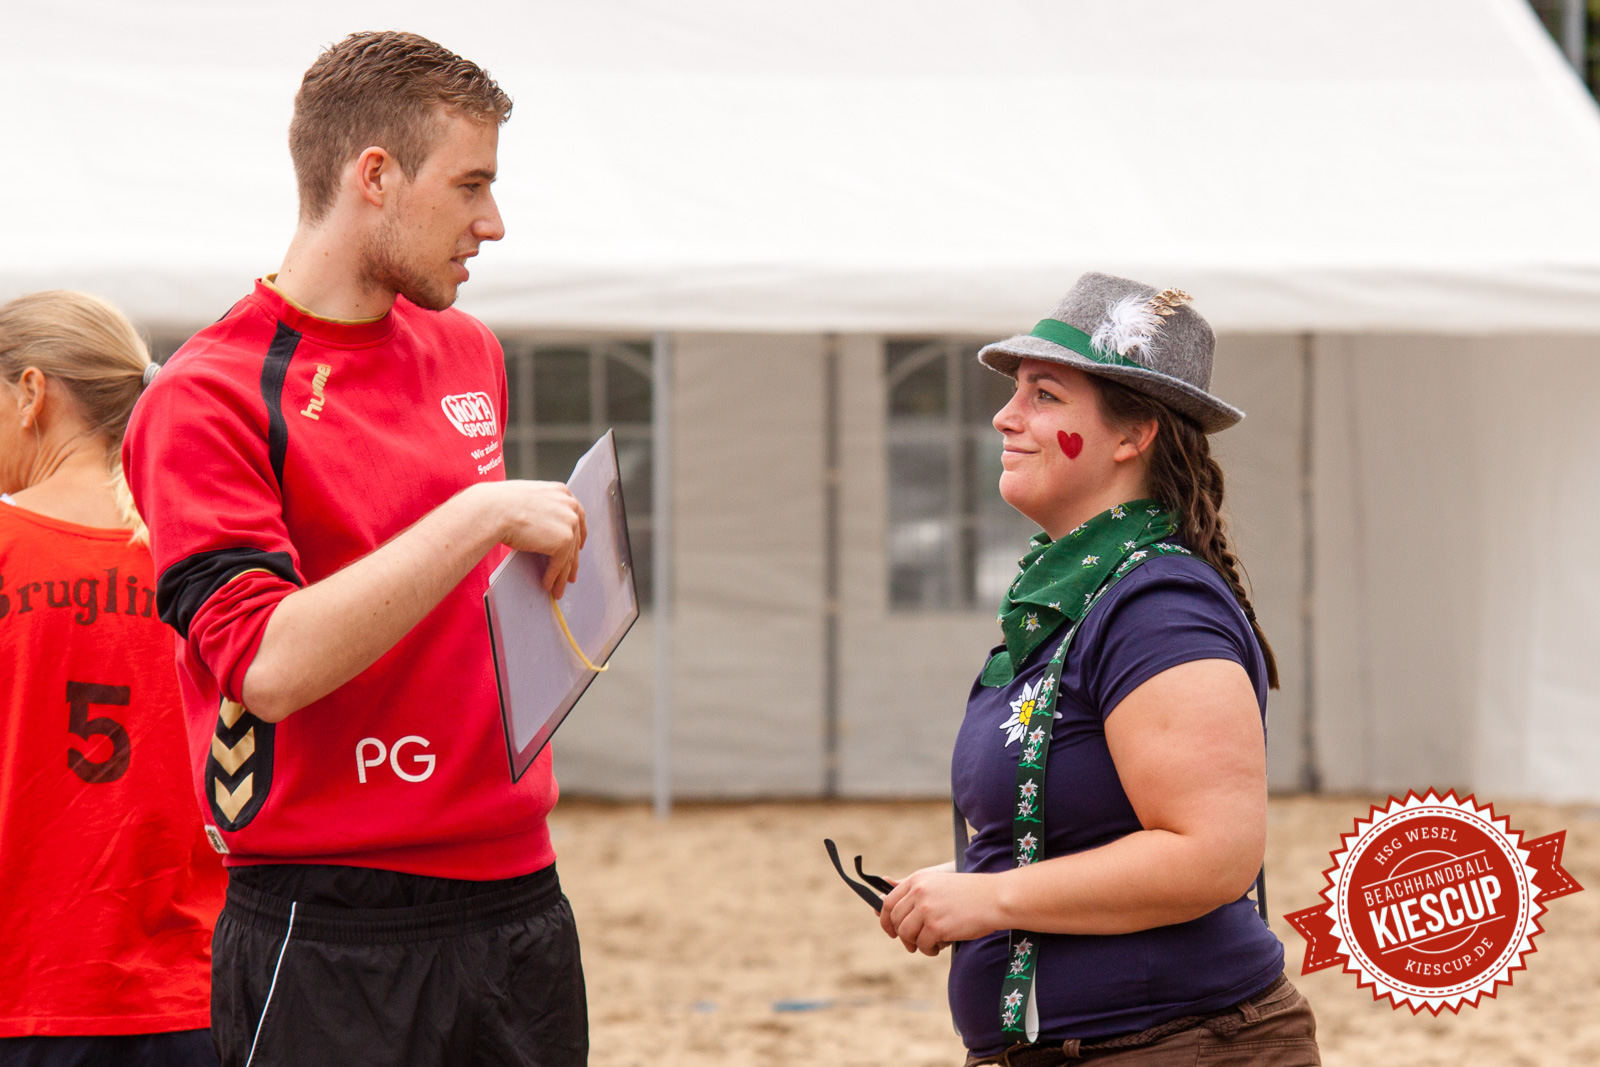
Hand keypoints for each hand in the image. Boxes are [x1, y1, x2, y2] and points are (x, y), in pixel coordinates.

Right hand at [479, 481, 586, 597]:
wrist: (493, 510)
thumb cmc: (500, 504)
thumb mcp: (529, 499)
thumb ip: (543, 509)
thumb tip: (545, 526)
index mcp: (561, 492)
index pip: (576, 516)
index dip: (578, 535)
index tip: (578, 547)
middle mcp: (570, 505)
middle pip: (575, 538)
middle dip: (573, 559)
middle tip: (570, 574)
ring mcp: (569, 523)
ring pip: (568, 555)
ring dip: (563, 574)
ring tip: (558, 587)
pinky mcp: (564, 541)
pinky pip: (560, 564)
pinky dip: (553, 577)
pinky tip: (548, 585)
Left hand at [879, 868, 1003, 955]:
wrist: (994, 898)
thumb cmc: (970, 894)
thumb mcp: (939, 885)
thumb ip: (916, 895)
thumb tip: (884, 907)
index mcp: (918, 879)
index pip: (889, 901)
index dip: (886, 919)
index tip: (891, 930)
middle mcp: (918, 892)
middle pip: (895, 920)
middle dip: (901, 935)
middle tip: (913, 944)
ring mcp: (926, 909)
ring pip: (906, 934)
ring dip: (916, 944)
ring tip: (930, 945)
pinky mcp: (936, 926)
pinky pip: (923, 944)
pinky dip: (929, 949)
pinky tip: (939, 946)